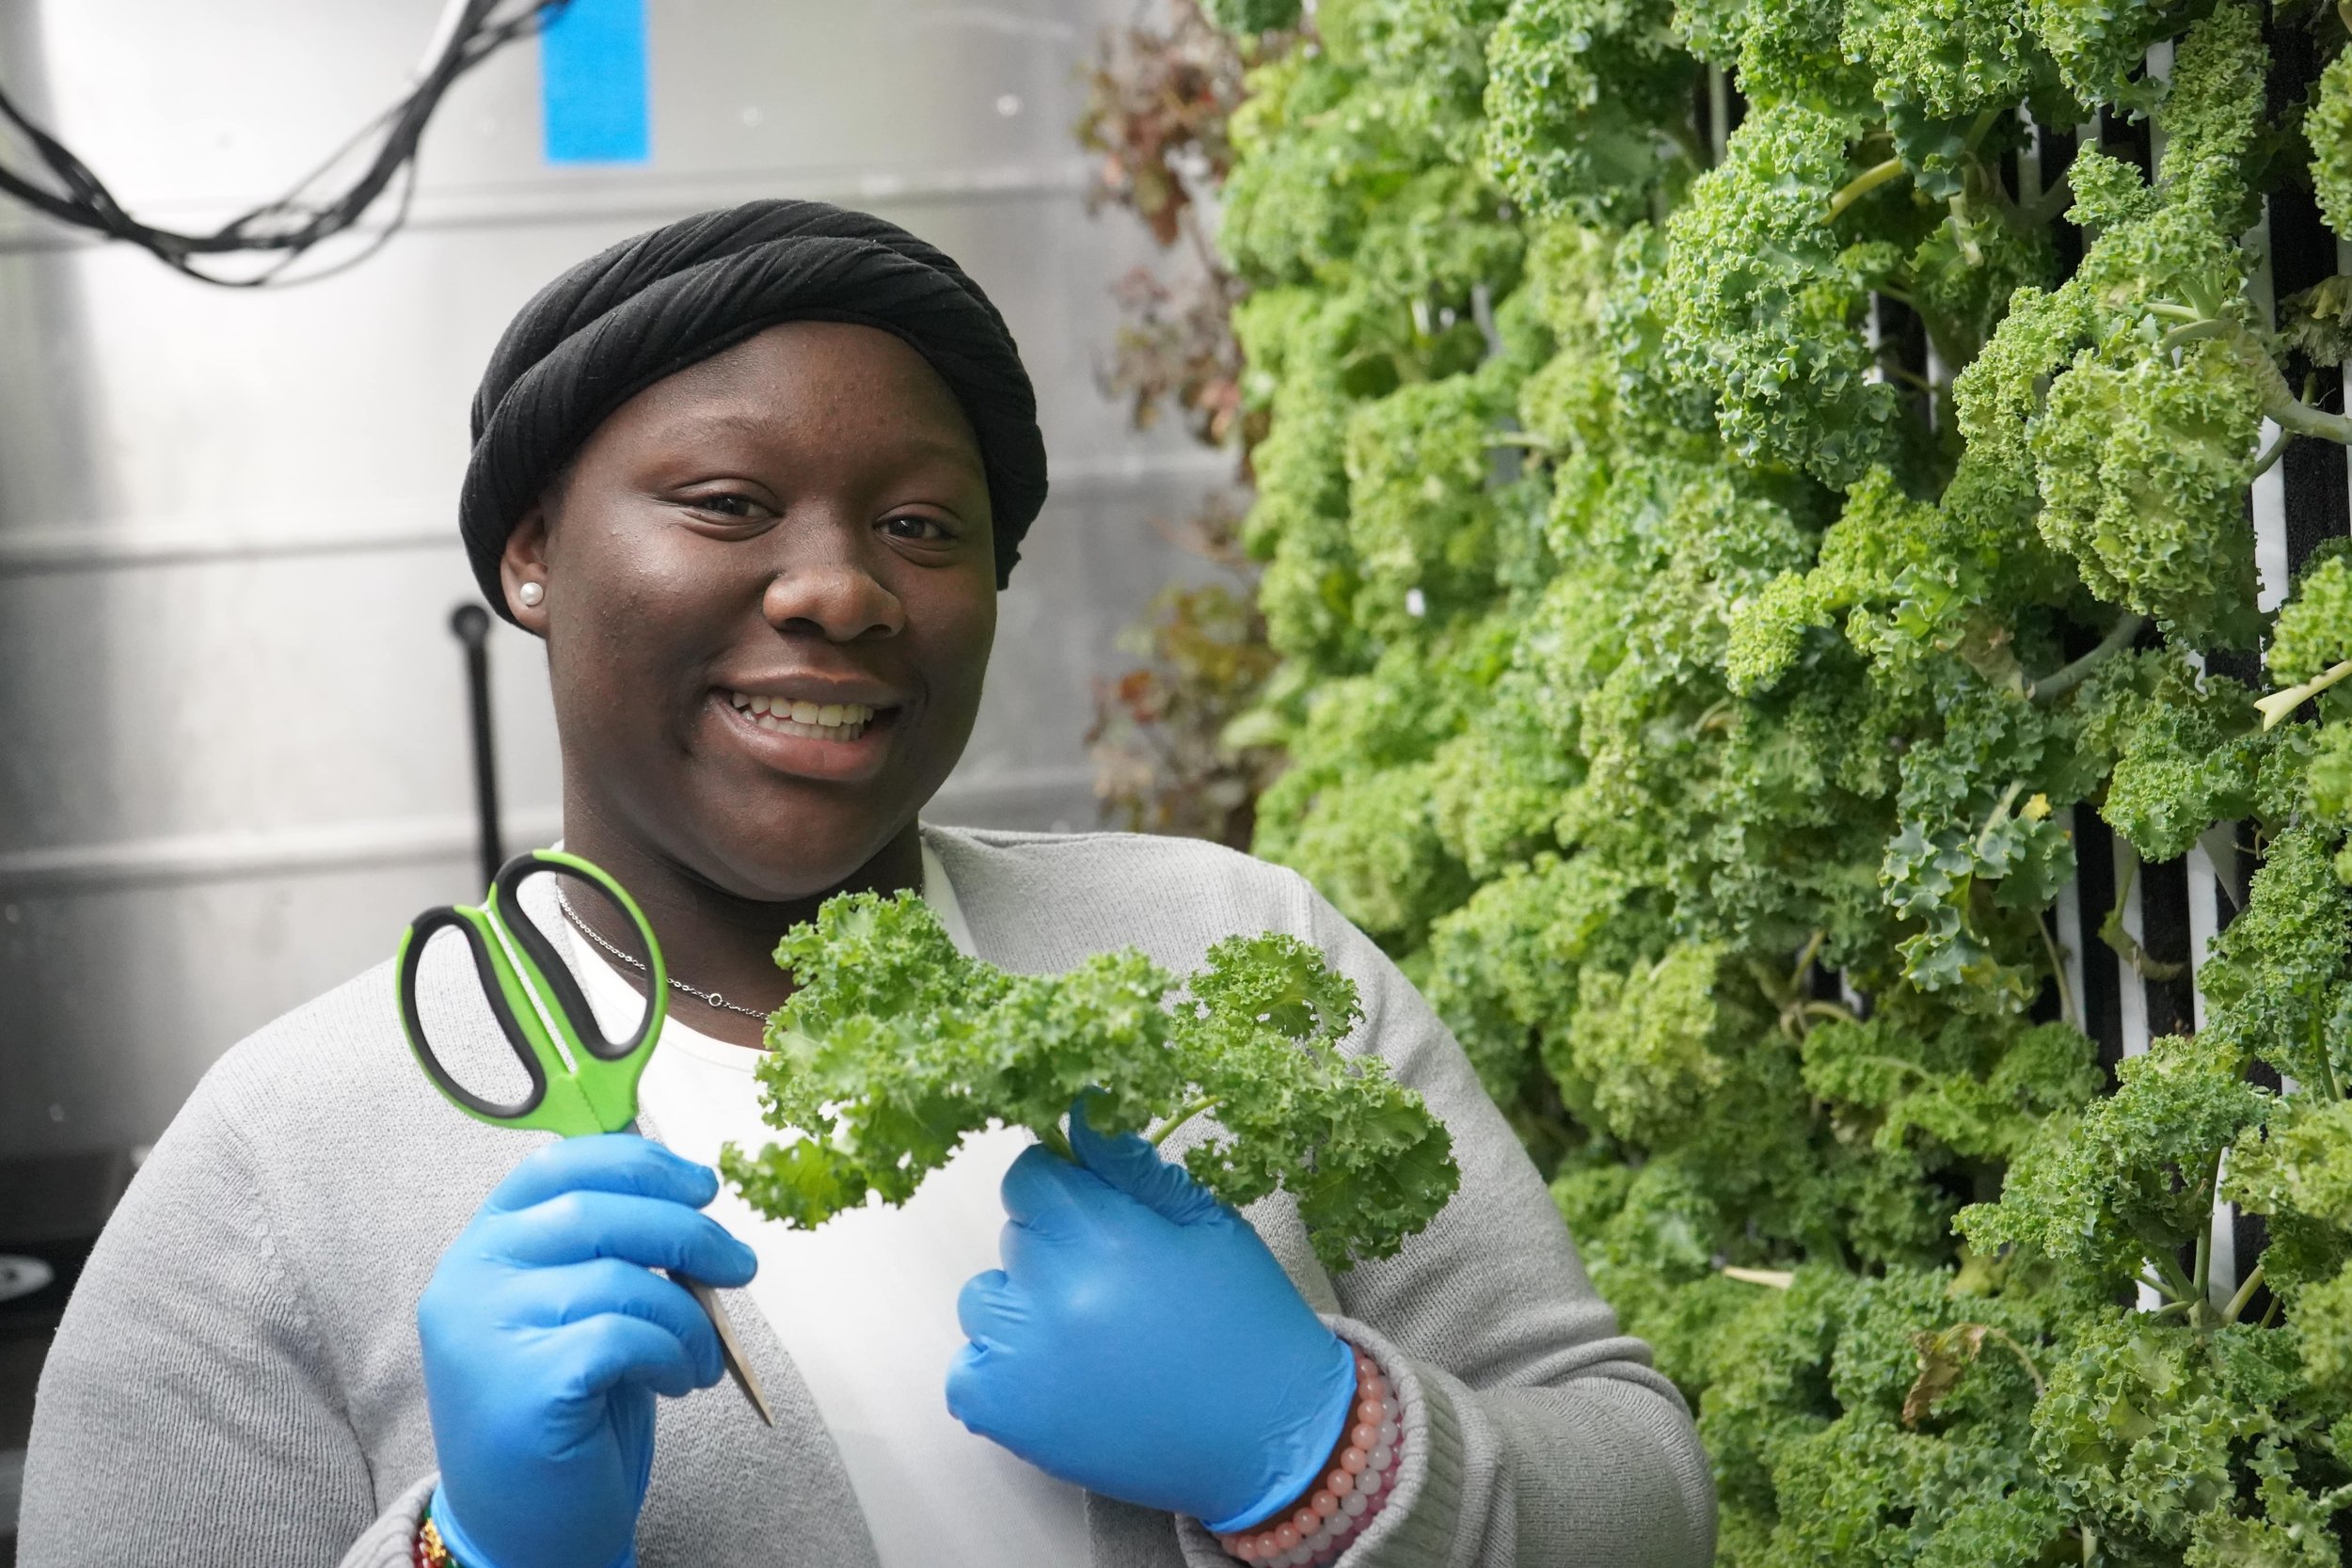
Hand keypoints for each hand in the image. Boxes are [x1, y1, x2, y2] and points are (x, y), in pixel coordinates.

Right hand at [418, 1135, 757, 1567]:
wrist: (524, 1529)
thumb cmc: (566, 1410)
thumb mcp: (581, 1309)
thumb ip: (612, 1250)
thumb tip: (693, 1197)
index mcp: (482, 1246)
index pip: (555, 1166)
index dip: (637, 1164)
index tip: (702, 1185)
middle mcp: (468, 1280)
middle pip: (597, 1212)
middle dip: (689, 1232)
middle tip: (742, 1266)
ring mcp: (485, 1332)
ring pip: (622, 1279)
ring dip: (689, 1316)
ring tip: (701, 1355)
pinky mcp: (523, 1385)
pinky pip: (626, 1337)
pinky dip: (673, 1354)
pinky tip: (677, 1382)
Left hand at [947, 1100, 1357, 1531]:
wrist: (1270, 1435)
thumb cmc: (1246, 1322)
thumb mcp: (1208, 1224)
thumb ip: (1134, 1169)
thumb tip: (1079, 1114)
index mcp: (1106, 1235)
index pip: (1030, 1177)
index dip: (1059, 1190)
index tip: (1090, 1216)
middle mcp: (1055, 1291)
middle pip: (1014, 1236)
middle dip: (1052, 1248)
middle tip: (1111, 1286)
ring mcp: (1023, 1357)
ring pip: (985, 1300)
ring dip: (1023, 1308)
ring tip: (1088, 1338)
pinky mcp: (1007, 1414)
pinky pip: (967, 1371)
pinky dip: (1000, 1372)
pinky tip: (1057, 1378)